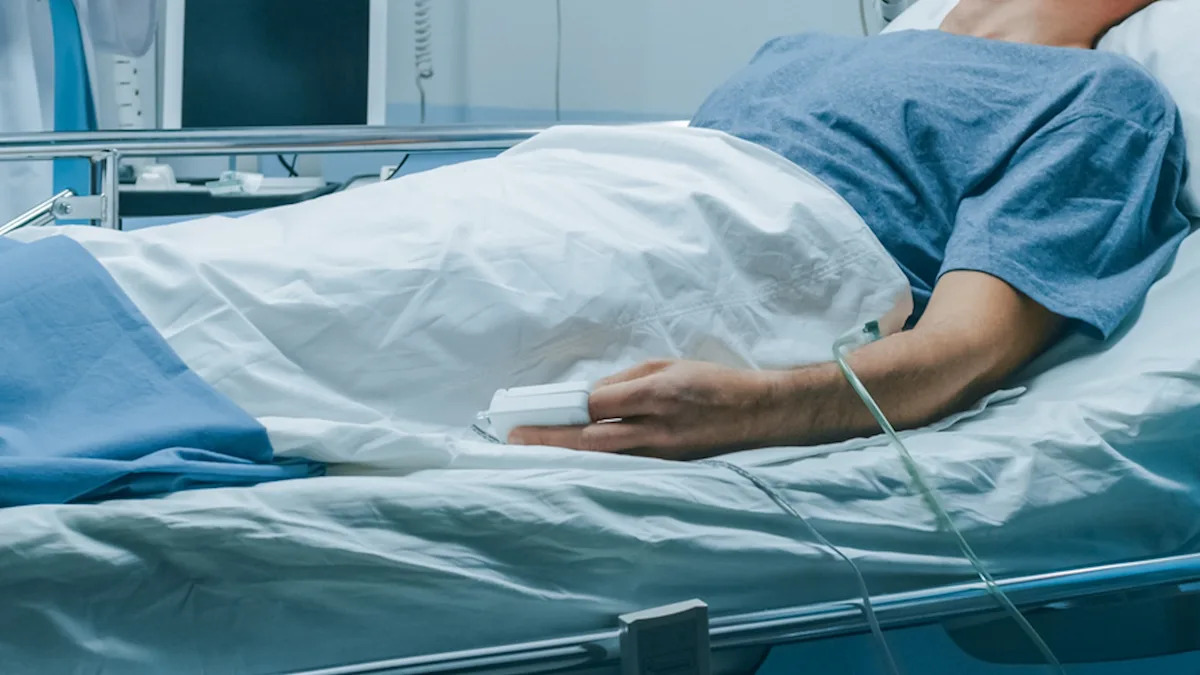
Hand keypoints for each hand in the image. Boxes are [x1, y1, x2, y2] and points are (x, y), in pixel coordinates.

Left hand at [507, 360, 788, 459]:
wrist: (759, 413)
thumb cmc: (711, 382)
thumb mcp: (667, 365)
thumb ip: (625, 381)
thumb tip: (589, 397)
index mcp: (654, 393)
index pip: (595, 405)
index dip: (560, 411)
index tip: (532, 413)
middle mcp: (655, 428)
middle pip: (591, 438)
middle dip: (550, 439)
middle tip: (515, 439)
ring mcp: (662, 453)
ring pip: (603, 459)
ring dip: (567, 455)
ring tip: (534, 453)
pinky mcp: (668, 467)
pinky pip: (624, 466)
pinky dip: (596, 463)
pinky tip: (574, 462)